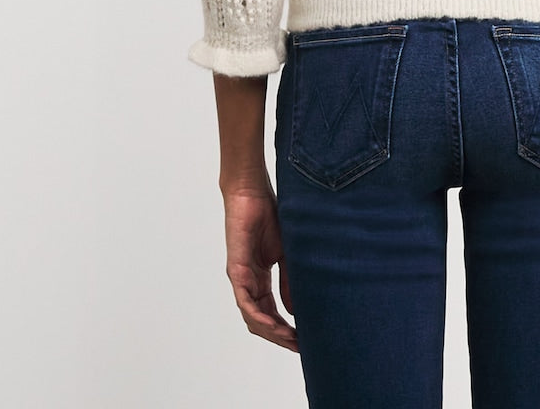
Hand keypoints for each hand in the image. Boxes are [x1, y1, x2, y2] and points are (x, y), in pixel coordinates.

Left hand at [222, 183, 298, 351]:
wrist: (252, 192)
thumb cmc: (268, 215)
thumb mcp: (286, 254)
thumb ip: (289, 281)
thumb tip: (294, 312)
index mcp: (259, 278)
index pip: (270, 312)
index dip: (285, 329)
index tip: (303, 340)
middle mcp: (247, 282)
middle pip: (260, 320)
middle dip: (280, 336)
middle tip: (299, 347)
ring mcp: (240, 277)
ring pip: (252, 316)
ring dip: (271, 332)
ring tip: (290, 340)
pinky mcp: (236, 269)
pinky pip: (245, 300)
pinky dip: (258, 316)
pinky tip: (273, 325)